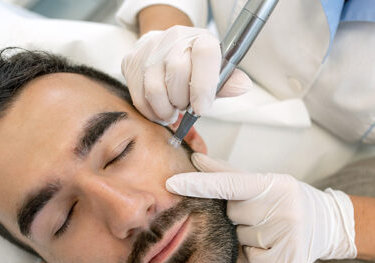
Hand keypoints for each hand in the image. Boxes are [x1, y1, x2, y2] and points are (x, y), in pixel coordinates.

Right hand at [121, 25, 251, 124]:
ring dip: (167, 110)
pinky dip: (151, 112)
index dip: (204, 86)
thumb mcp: (215, 72)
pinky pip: (139, 97)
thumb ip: (227, 82)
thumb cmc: (195, 65)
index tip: (202, 108)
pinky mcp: (131, 61)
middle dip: (183, 101)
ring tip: (174, 109)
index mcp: (201, 38)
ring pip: (155, 90)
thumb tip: (242, 86)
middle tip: (186, 106)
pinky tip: (160, 110)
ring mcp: (150, 48)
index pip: (204, 54)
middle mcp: (174, 38)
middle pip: (177, 74)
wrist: (167, 49)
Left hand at [166, 153, 356, 262]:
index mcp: (275, 184)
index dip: (199, 184)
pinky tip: (275, 244)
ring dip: (250, 233)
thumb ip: (228, 173)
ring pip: (240, 237)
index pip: (229, 184)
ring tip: (273, 226)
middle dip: (240, 214)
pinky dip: (258, 252)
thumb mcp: (265, 181)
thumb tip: (197, 159)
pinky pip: (251, 257)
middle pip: (232, 215)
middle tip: (263, 211)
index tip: (172, 183)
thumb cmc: (288, 199)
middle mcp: (283, 208)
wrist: (329, 224)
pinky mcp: (289, 260)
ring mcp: (288, 235)